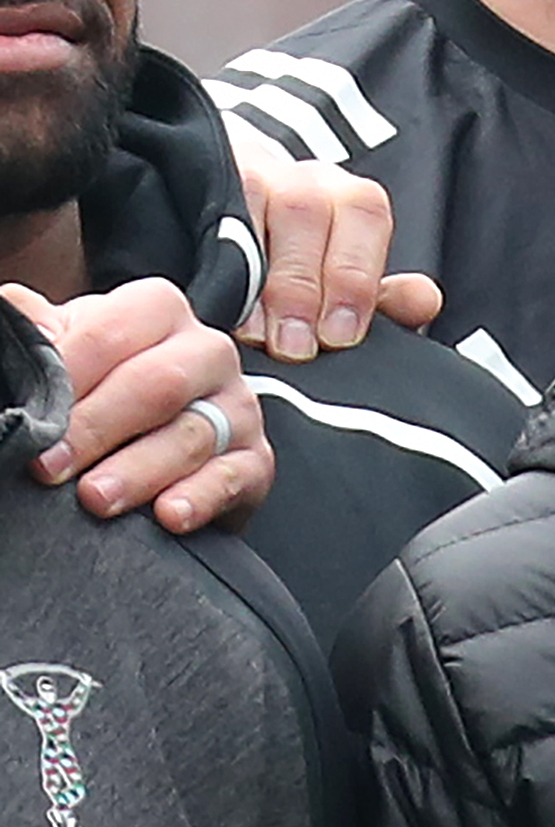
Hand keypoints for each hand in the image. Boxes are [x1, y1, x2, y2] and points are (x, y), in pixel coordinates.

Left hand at [4, 278, 273, 529]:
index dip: (68, 374)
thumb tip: (17, 314)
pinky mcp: (257, 462)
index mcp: (160, 311)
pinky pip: (232, 478)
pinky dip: (199, 499)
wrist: (165, 447)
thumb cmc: (114, 389)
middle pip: (155, 385)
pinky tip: (168, 515)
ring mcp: (239, 407)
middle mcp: (208, 352)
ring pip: (189, 436)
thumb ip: (44, 331)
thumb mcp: (76, 349)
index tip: (32, 413)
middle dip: (96, 428)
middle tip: (51, 466)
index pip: (112, 332)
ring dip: (137, 472)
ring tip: (95, 499)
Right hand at [228, 118, 441, 356]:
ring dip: (254, 275)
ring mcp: (247, 174)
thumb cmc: (308, 281)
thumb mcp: (351, 293)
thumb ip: (386, 301)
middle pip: (305, 210)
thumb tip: (424, 299)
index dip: (353, 277)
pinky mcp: (201, 184)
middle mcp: (301, 179)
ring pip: (254, 200)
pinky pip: (206, 213)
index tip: (339, 336)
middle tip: (296, 347)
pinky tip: (215, 307)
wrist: (234, 229)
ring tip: (255, 336)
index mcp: (349, 200)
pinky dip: (211, 260)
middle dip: (301, 287)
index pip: (363, 215)